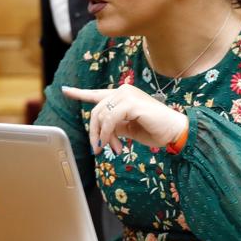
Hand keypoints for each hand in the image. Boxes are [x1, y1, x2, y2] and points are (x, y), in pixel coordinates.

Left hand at [62, 85, 186, 155]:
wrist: (175, 131)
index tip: (65, 90)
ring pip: (101, 115)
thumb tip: (102, 133)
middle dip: (95, 133)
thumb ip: (114, 126)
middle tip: (100, 150)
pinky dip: (108, 133)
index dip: (80, 93)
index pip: (97, 94)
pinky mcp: (131, 102)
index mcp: (122, 97)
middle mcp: (123, 91)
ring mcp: (127, 94)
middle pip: (96, 111)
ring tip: (114, 149)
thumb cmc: (154, 130)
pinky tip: (114, 143)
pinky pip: (110, 119)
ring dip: (104, 136)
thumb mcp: (129, 129)